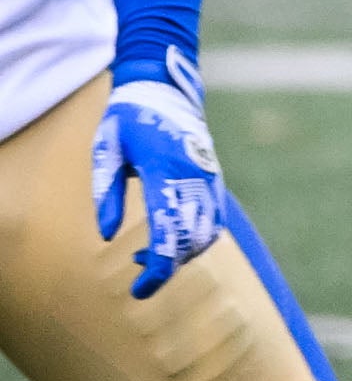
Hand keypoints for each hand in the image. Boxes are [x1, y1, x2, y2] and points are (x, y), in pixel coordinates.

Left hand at [89, 78, 224, 300]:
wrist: (165, 89)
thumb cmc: (128, 119)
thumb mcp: (106, 151)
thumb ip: (106, 193)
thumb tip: (106, 236)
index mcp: (167, 172)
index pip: (169, 234)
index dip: (157, 270)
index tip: (140, 291)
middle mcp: (196, 178)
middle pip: (192, 241)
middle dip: (168, 267)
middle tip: (139, 278)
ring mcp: (211, 179)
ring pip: (207, 234)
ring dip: (182, 254)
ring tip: (147, 256)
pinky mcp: (215, 180)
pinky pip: (214, 220)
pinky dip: (196, 239)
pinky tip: (169, 238)